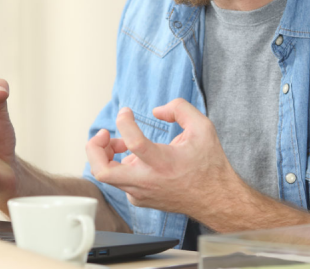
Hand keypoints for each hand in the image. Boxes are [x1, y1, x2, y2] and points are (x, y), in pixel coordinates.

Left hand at [86, 99, 237, 219]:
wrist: (215, 200)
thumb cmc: (208, 165)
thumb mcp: (203, 128)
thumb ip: (180, 109)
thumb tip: (156, 111)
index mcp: (163, 164)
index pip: (133, 143)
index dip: (124, 122)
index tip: (126, 112)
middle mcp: (148, 182)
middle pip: (102, 172)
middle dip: (94, 149)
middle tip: (104, 135)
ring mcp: (141, 193)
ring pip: (107, 176)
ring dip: (107, 155)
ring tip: (121, 143)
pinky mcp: (139, 200)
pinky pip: (119, 182)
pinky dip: (119, 167)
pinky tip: (134, 159)